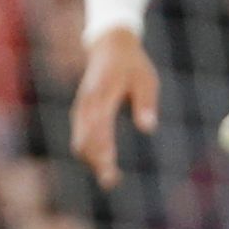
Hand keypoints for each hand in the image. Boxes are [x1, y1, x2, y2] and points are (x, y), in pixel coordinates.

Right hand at [68, 26, 159, 190]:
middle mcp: (87, 105)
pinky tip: (102, 162)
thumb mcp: (146, 80)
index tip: (111, 171)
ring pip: (80, 141)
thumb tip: (149, 128)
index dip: (103, 152)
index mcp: (102, 96)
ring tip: (110, 178)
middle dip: (96, 163)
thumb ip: (146, 103)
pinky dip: (90, 151)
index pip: (99, 129)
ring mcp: (81, 109)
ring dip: (92, 160)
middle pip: (85, 140)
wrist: (109, 46)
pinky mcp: (81, 112)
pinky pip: (80, 136)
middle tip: (112, 182)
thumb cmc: (132, 64)